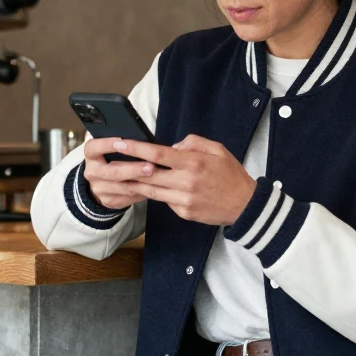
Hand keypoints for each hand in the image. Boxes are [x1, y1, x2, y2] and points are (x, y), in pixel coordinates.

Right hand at [82, 137, 149, 209]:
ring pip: (123, 187)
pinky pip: (128, 198)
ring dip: (141, 183)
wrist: (101, 181)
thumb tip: (142, 140)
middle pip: (113, 172)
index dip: (107, 144)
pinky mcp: (108, 201)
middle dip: (133, 169)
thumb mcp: (110, 148)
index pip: (95, 148)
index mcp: (91, 154)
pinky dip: (142, 192)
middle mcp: (92, 172)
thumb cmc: (112, 158)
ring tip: (158, 178)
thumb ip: (122, 144)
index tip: (122, 140)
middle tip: (151, 167)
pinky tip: (153, 187)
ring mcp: (98, 189)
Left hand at [110, 134, 255, 225]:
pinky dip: (155, 193)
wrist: (245, 206)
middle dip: (127, 166)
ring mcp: (183, 199)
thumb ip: (193, 143)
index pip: (157, 154)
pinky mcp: (183, 212)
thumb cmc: (231, 174)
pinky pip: (164, 200)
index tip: (119, 143)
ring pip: (151, 190)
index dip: (136, 148)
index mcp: (193, 163)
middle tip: (110, 160)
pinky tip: (148, 187)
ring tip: (119, 175)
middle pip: (148, 174)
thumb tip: (171, 147)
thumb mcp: (217, 149)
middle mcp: (186, 182)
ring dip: (134, 182)